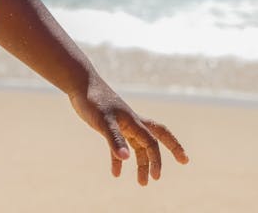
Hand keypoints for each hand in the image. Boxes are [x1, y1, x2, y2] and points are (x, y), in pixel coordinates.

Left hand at [69, 74, 188, 184]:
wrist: (79, 83)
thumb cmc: (92, 100)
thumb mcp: (103, 121)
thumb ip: (115, 139)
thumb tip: (126, 159)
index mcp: (134, 121)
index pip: (151, 143)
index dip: (156, 160)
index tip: (156, 176)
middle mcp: (132, 122)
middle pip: (157, 136)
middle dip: (172, 147)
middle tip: (184, 160)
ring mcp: (121, 123)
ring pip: (138, 145)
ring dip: (142, 163)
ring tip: (142, 182)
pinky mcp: (110, 125)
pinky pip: (119, 145)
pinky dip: (119, 159)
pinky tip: (115, 173)